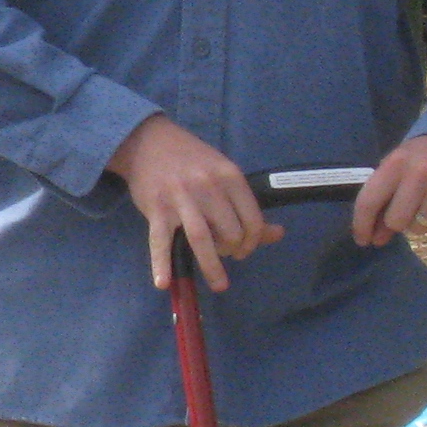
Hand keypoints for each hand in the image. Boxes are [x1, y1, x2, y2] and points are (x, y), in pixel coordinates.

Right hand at [104, 114, 282, 291]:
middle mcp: (208, 186)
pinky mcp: (156, 208)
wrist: (148, 141)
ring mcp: (180, 198)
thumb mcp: (224, 174)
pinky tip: (164, 282)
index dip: (253, 241)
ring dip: (212, 266)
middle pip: (231, 232)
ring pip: (202, 239)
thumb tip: (278, 234)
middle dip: (233, 250)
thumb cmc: (191, 160)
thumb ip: (247, 205)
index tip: (245, 249)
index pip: (253, 219)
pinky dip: (161, 263)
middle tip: (226, 253)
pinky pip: (160, 240)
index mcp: (230, 176)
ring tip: (219, 285)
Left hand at [351, 132, 426, 247]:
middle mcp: (420, 173)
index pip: (368, 201)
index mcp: (396, 163)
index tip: (363, 240)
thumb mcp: (398, 166)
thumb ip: (383, 198)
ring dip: (420, 223)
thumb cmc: (423, 157)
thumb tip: (374, 238)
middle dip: (397, 222)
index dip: (361, 226)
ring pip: (420, 229)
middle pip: (396, 222)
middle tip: (406, 211)